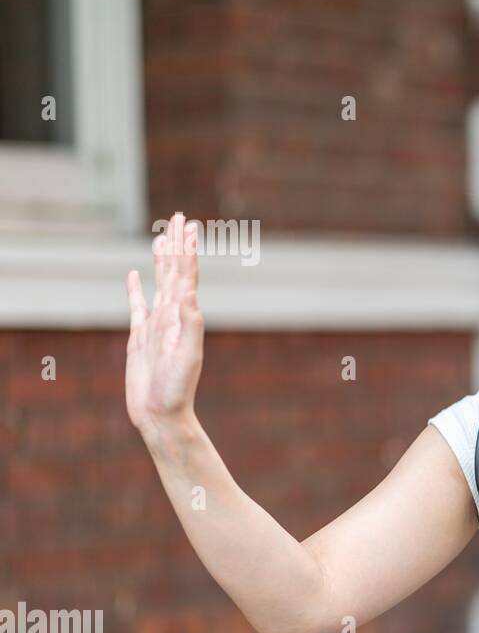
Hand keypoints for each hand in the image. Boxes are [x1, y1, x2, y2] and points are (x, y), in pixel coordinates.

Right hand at [125, 212, 204, 439]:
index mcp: (184, 316)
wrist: (162, 414)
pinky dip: (136, 289)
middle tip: (179, 218)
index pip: (186, 275)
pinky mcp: (140, 337)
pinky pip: (138, 306)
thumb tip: (190, 295)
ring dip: (161, 261)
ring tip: (162, 238)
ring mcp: (156, 325)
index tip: (189, 225)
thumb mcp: (187, 356)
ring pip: (158, 284)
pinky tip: (135, 275)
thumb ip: (190, 326)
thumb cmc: (177, 390)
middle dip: (177, 245)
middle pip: (174, 272)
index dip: (187, 250)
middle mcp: (172, 316)